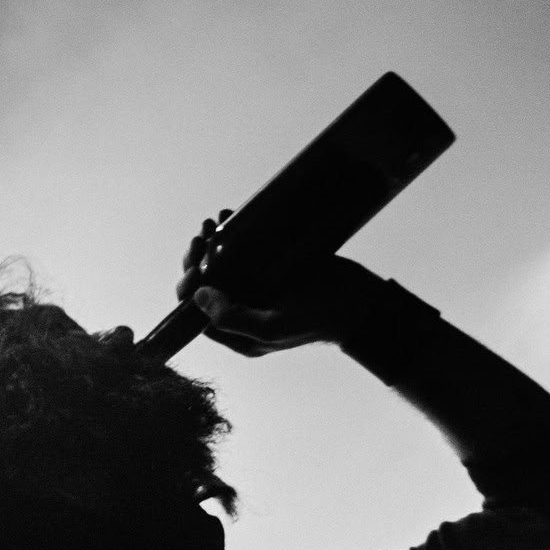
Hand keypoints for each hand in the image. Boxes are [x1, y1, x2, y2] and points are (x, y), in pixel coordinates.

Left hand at [177, 210, 390, 354]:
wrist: (360, 300)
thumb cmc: (320, 318)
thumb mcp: (274, 326)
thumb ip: (233, 318)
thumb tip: (198, 297)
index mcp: (238, 332)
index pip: (196, 313)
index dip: (189, 286)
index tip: (196, 262)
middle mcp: (242, 310)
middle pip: (204, 284)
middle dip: (196, 258)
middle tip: (201, 235)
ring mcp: (255, 287)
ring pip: (219, 263)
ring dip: (210, 242)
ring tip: (213, 221)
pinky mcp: (269, 267)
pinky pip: (241, 249)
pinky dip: (231, 232)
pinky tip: (228, 216)